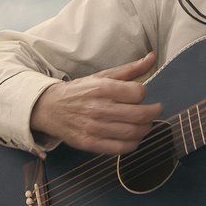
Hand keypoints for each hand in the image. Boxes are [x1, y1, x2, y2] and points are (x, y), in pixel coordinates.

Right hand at [29, 51, 162, 154]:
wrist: (50, 108)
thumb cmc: (80, 91)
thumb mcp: (102, 76)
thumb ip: (130, 69)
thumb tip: (152, 57)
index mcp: (102, 88)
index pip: (137, 93)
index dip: (143, 93)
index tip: (140, 94)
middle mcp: (98, 108)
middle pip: (139, 115)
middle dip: (153, 113)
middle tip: (155, 110)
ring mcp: (94, 128)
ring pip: (132, 133)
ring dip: (145, 129)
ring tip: (145, 124)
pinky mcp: (90, 143)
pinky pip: (120, 148)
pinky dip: (133, 144)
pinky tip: (134, 137)